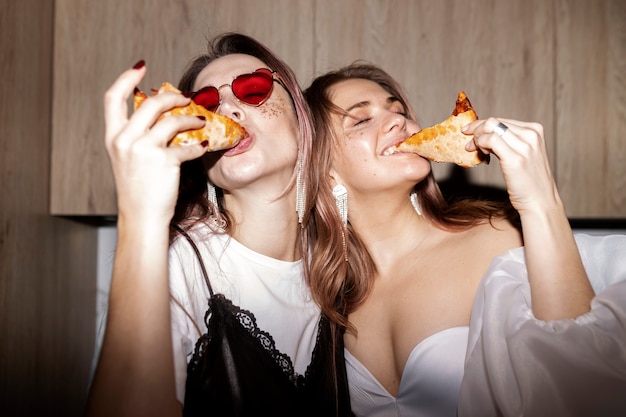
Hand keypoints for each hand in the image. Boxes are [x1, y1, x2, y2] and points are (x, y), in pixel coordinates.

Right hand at [104, 62, 207, 223]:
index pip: (112, 98)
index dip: (126, 77)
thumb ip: (137, 137)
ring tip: (201, 122)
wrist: (141, 218)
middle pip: (150, 103)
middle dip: (172, 97)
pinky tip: (204, 147)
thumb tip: (160, 116)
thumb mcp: (127, 159)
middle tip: (186, 98)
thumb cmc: (138, 190)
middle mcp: (125, 140)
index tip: (141, 66)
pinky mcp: (164, 161)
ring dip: (191, 118)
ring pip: (172, 120)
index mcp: (113, 137)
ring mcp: (144, 150)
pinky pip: (188, 146)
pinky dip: (199, 146)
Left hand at [463, 117, 561, 215]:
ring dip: (478, 138)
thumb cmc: (528, 180)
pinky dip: (481, 145)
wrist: (540, 201)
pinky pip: (491, 140)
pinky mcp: (515, 159)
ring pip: (490, 128)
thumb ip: (508, 142)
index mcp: (534, 130)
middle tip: (470, 144)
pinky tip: (483, 155)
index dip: (482, 126)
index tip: (471, 134)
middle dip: (476, 131)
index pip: (501, 120)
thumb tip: (483, 134)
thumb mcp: (522, 154)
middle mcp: (531, 135)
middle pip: (494, 121)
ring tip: (478, 152)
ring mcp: (525, 146)